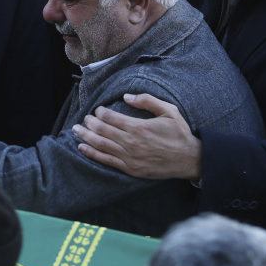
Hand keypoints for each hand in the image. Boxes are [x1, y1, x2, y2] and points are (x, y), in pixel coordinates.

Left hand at [71, 93, 201, 179]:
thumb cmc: (179, 133)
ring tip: (75, 130)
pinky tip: (82, 147)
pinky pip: (107, 161)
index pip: (111, 117)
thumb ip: (147, 100)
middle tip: (84, 118)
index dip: (100, 112)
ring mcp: (130, 157)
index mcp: (139, 127)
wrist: (189, 159)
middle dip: (90, 123)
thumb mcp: (169, 110)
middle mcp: (132, 143)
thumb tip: (127, 96)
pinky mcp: (130, 169)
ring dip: (86, 136)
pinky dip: (92, 154)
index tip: (98, 109)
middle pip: (102, 130)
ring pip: (101, 145)